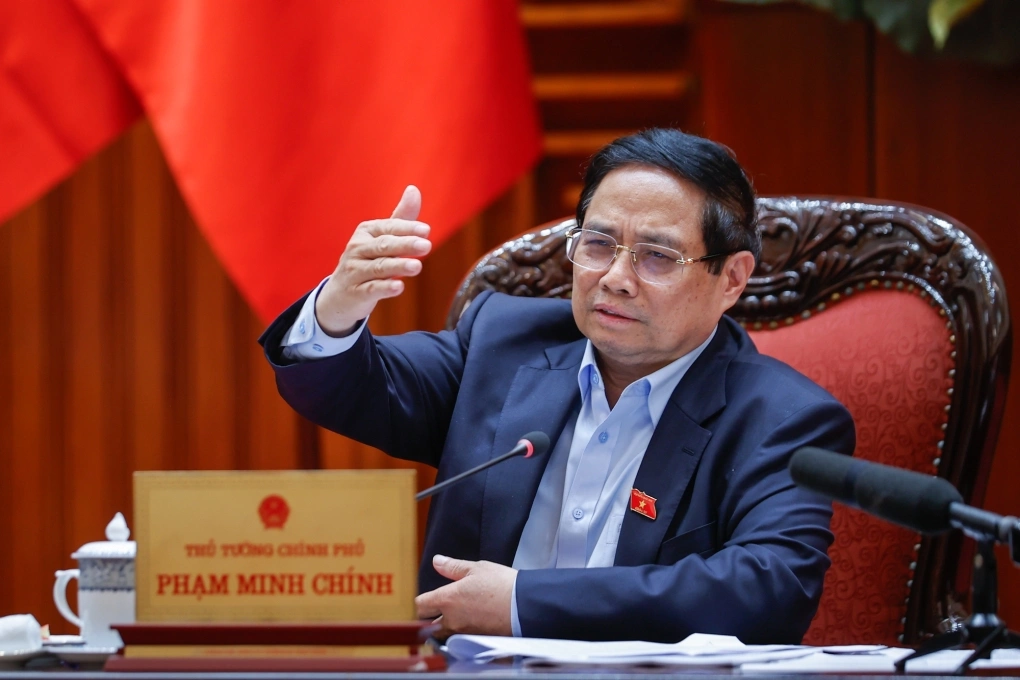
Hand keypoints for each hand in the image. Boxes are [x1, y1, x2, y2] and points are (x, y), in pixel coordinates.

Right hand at [314, 185, 431, 335]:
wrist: (340, 295)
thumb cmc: (366, 262)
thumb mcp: (382, 239)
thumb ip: (400, 218)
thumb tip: (414, 189)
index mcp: (366, 232)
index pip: (388, 227)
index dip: (407, 228)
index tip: (426, 231)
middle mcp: (358, 248)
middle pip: (384, 246)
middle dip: (405, 245)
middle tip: (426, 246)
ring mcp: (355, 271)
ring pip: (379, 267)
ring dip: (398, 266)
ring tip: (416, 266)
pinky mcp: (356, 292)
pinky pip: (371, 289)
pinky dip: (385, 288)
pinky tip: (399, 287)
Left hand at [415, 555, 515, 637]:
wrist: (524, 605)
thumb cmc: (502, 584)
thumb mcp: (477, 568)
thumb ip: (453, 567)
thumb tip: (436, 561)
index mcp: (448, 599)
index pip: (421, 605)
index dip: (423, 601)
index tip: (431, 597)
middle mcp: (451, 619)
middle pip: (428, 625)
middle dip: (431, 618)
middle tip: (442, 609)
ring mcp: (463, 632)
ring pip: (443, 635)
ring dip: (444, 628)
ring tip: (456, 617)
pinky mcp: (475, 641)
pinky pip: (459, 640)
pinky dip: (460, 635)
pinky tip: (470, 625)